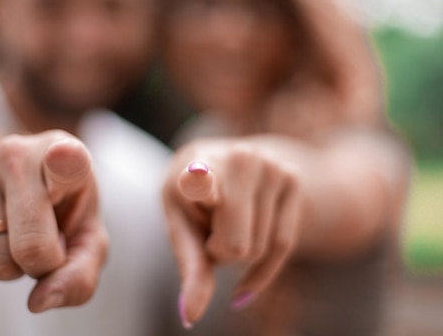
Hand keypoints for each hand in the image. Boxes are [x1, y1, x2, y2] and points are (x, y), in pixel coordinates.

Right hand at [0, 130, 107, 311]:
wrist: (13, 179)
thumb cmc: (62, 208)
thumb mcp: (87, 236)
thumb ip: (80, 273)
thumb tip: (39, 301)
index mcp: (65, 152)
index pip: (66, 158)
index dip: (65, 160)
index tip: (64, 155)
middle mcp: (17, 154)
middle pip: (31, 246)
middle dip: (42, 265)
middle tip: (48, 242)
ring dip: (12, 269)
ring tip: (19, 237)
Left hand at [163, 138, 304, 327]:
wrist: (233, 162)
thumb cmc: (196, 201)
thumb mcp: (182, 226)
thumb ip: (190, 266)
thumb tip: (189, 316)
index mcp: (194, 165)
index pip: (199, 179)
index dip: (201, 183)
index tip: (198, 179)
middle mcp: (236, 159)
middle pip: (235, 246)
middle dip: (221, 252)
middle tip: (210, 230)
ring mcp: (269, 166)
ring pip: (258, 250)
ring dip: (241, 251)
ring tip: (230, 223)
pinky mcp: (293, 179)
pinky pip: (283, 245)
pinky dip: (262, 270)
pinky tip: (244, 282)